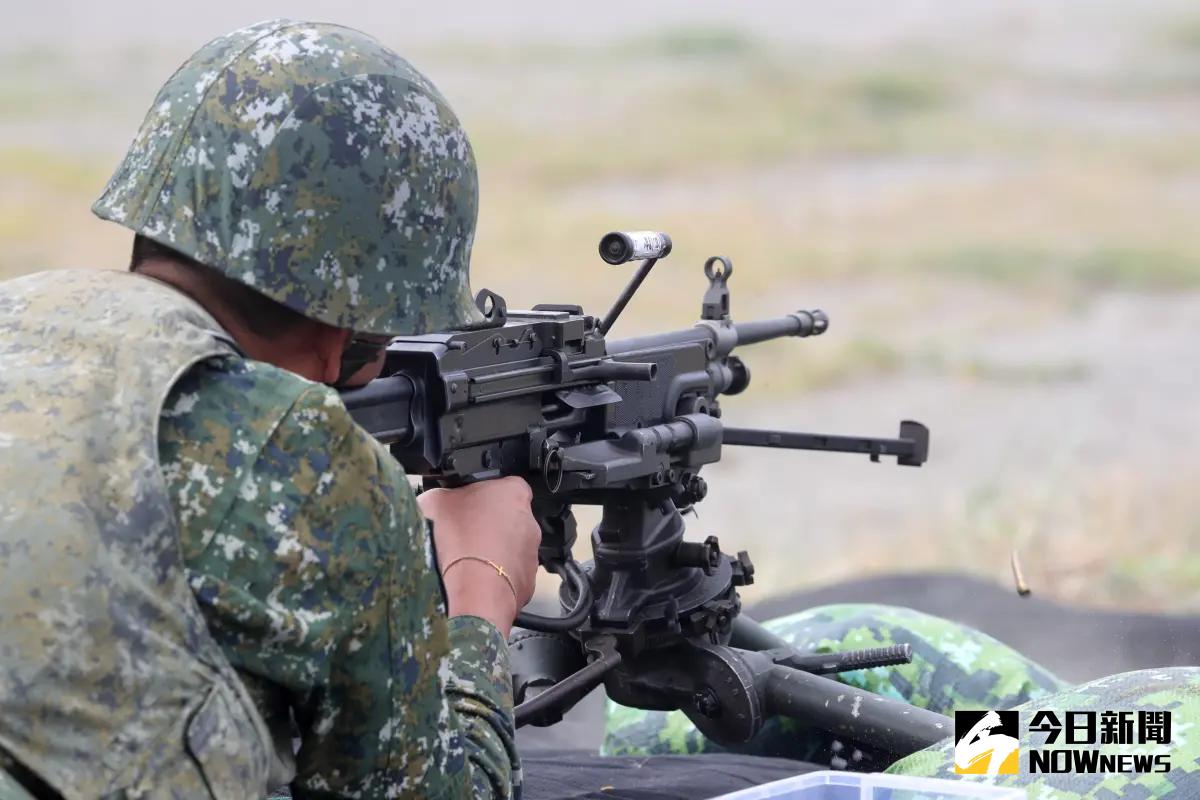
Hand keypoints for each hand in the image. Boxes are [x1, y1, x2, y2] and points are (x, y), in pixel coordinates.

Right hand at [417, 477, 539, 636]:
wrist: (473, 589)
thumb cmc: (458, 541)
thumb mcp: (433, 501)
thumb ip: (441, 494)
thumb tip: (438, 499)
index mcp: (512, 491)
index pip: (504, 485)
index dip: (483, 495)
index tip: (466, 506)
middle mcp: (529, 521)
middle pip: (508, 518)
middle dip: (488, 525)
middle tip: (462, 535)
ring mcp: (531, 552)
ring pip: (510, 548)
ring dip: (492, 552)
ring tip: (465, 561)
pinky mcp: (528, 581)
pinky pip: (510, 575)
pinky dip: (495, 577)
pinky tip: (475, 579)